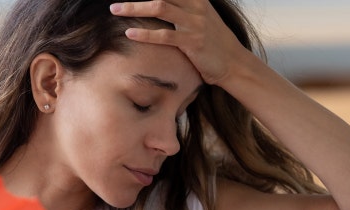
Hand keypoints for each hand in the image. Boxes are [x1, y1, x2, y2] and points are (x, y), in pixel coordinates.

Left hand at [110, 0, 249, 85]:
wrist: (234, 64)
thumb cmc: (213, 42)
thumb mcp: (202, 18)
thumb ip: (184, 8)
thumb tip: (163, 6)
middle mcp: (196, 7)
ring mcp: (195, 24)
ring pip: (160, 7)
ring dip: (134, 7)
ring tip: (115, 9)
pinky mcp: (193, 43)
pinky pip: (165, 35)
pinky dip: (145, 34)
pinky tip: (130, 33)